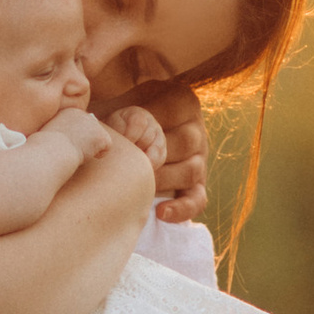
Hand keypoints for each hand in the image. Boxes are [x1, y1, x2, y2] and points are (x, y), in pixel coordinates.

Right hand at [56, 107, 117, 165]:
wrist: (51, 152)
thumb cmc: (48, 149)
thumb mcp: (52, 133)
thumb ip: (64, 130)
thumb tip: (73, 136)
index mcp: (70, 111)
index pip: (82, 126)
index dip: (77, 138)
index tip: (65, 144)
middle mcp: (84, 113)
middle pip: (92, 131)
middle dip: (86, 142)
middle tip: (70, 148)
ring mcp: (94, 123)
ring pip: (99, 140)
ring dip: (90, 148)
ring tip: (75, 150)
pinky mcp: (101, 135)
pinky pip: (106, 149)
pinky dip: (97, 155)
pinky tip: (84, 154)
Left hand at [110, 90, 208, 218]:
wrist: (116, 147)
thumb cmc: (114, 123)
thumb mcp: (115, 108)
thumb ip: (119, 116)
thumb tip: (123, 137)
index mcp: (180, 101)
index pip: (173, 112)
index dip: (147, 127)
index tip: (124, 140)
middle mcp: (195, 129)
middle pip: (185, 142)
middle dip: (153, 157)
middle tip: (126, 166)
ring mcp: (199, 158)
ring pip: (192, 170)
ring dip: (162, 180)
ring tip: (136, 185)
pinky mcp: (197, 185)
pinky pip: (198, 199)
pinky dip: (182, 208)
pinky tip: (161, 212)